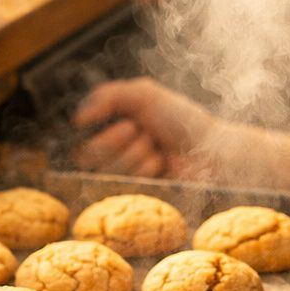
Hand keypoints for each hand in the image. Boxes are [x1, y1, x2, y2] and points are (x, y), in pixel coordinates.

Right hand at [72, 77, 221, 178]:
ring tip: (157, 148)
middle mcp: (112, 155)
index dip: (94, 128)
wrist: (212, 149)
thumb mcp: (145, 94)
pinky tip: (162, 165)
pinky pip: (125, 182)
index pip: (77, 136)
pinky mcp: (136, 195)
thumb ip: (108, 96)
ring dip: (136, 152)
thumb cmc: (182, 120)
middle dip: (116, 138)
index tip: (121, 120)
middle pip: (85, 154)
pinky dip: (146, 167)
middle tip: (142, 131)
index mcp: (109, 129)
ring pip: (107, 168)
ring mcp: (124, 177)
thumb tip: (78, 118)